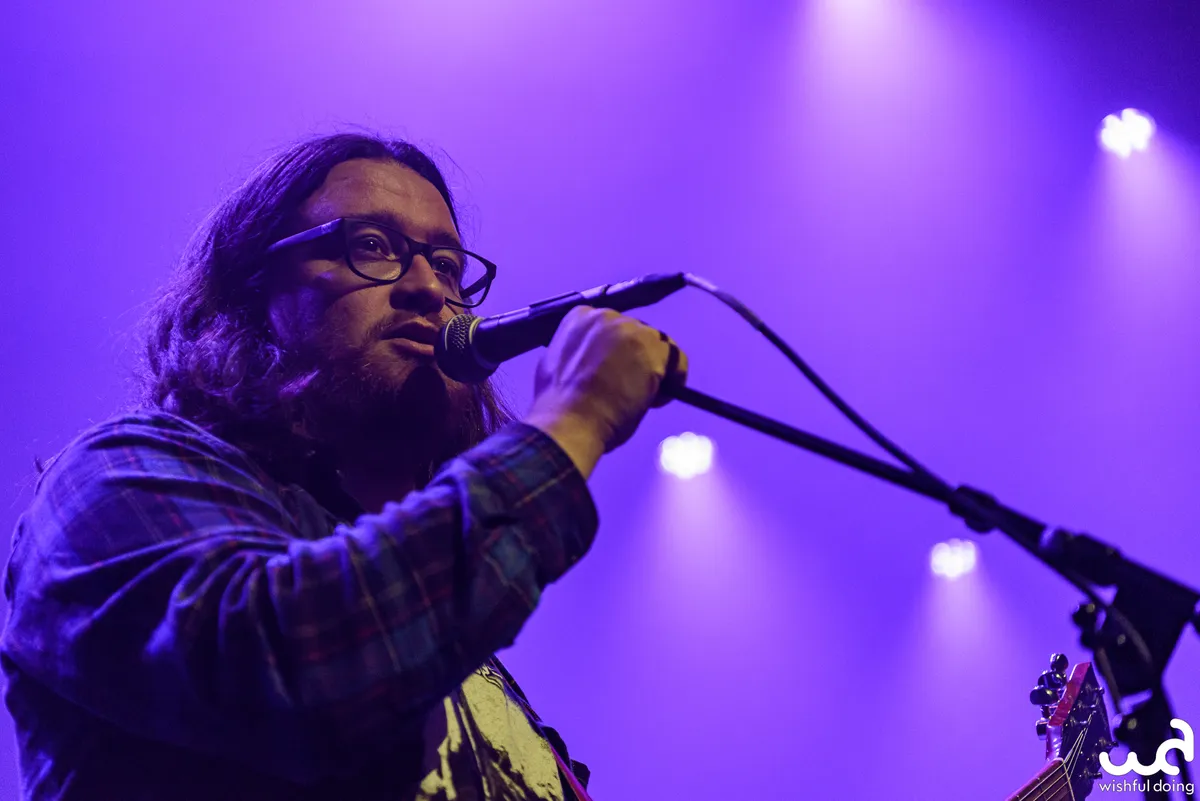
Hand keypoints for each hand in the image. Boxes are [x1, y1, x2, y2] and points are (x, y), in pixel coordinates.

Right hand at [522, 307, 687, 477]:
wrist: (570, 421)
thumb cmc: (562, 406)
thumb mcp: (560, 367)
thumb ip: (580, 355)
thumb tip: (592, 365)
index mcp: (579, 318)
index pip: (610, 327)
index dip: (616, 351)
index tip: (615, 371)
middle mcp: (605, 316)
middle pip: (635, 332)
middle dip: (636, 358)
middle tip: (629, 387)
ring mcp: (630, 328)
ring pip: (656, 344)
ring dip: (654, 368)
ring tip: (643, 396)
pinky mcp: (652, 346)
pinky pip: (676, 359)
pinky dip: (674, 378)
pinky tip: (658, 399)